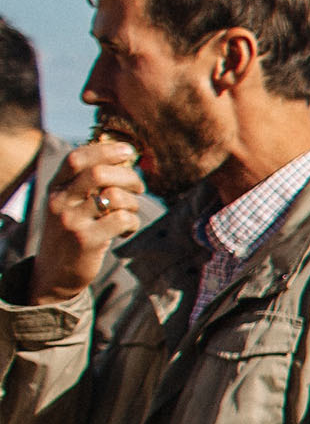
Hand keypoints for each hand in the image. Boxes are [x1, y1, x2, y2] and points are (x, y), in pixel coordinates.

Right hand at [33, 141, 145, 304]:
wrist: (55, 272)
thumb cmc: (73, 231)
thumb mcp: (71, 204)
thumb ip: (88, 184)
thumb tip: (125, 160)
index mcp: (56, 187)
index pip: (78, 158)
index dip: (106, 150)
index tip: (129, 152)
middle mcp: (60, 201)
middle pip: (99, 173)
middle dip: (128, 176)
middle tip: (139, 186)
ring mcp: (72, 221)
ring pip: (115, 196)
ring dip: (133, 202)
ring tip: (130, 212)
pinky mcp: (87, 240)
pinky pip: (123, 220)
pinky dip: (133, 223)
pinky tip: (126, 230)